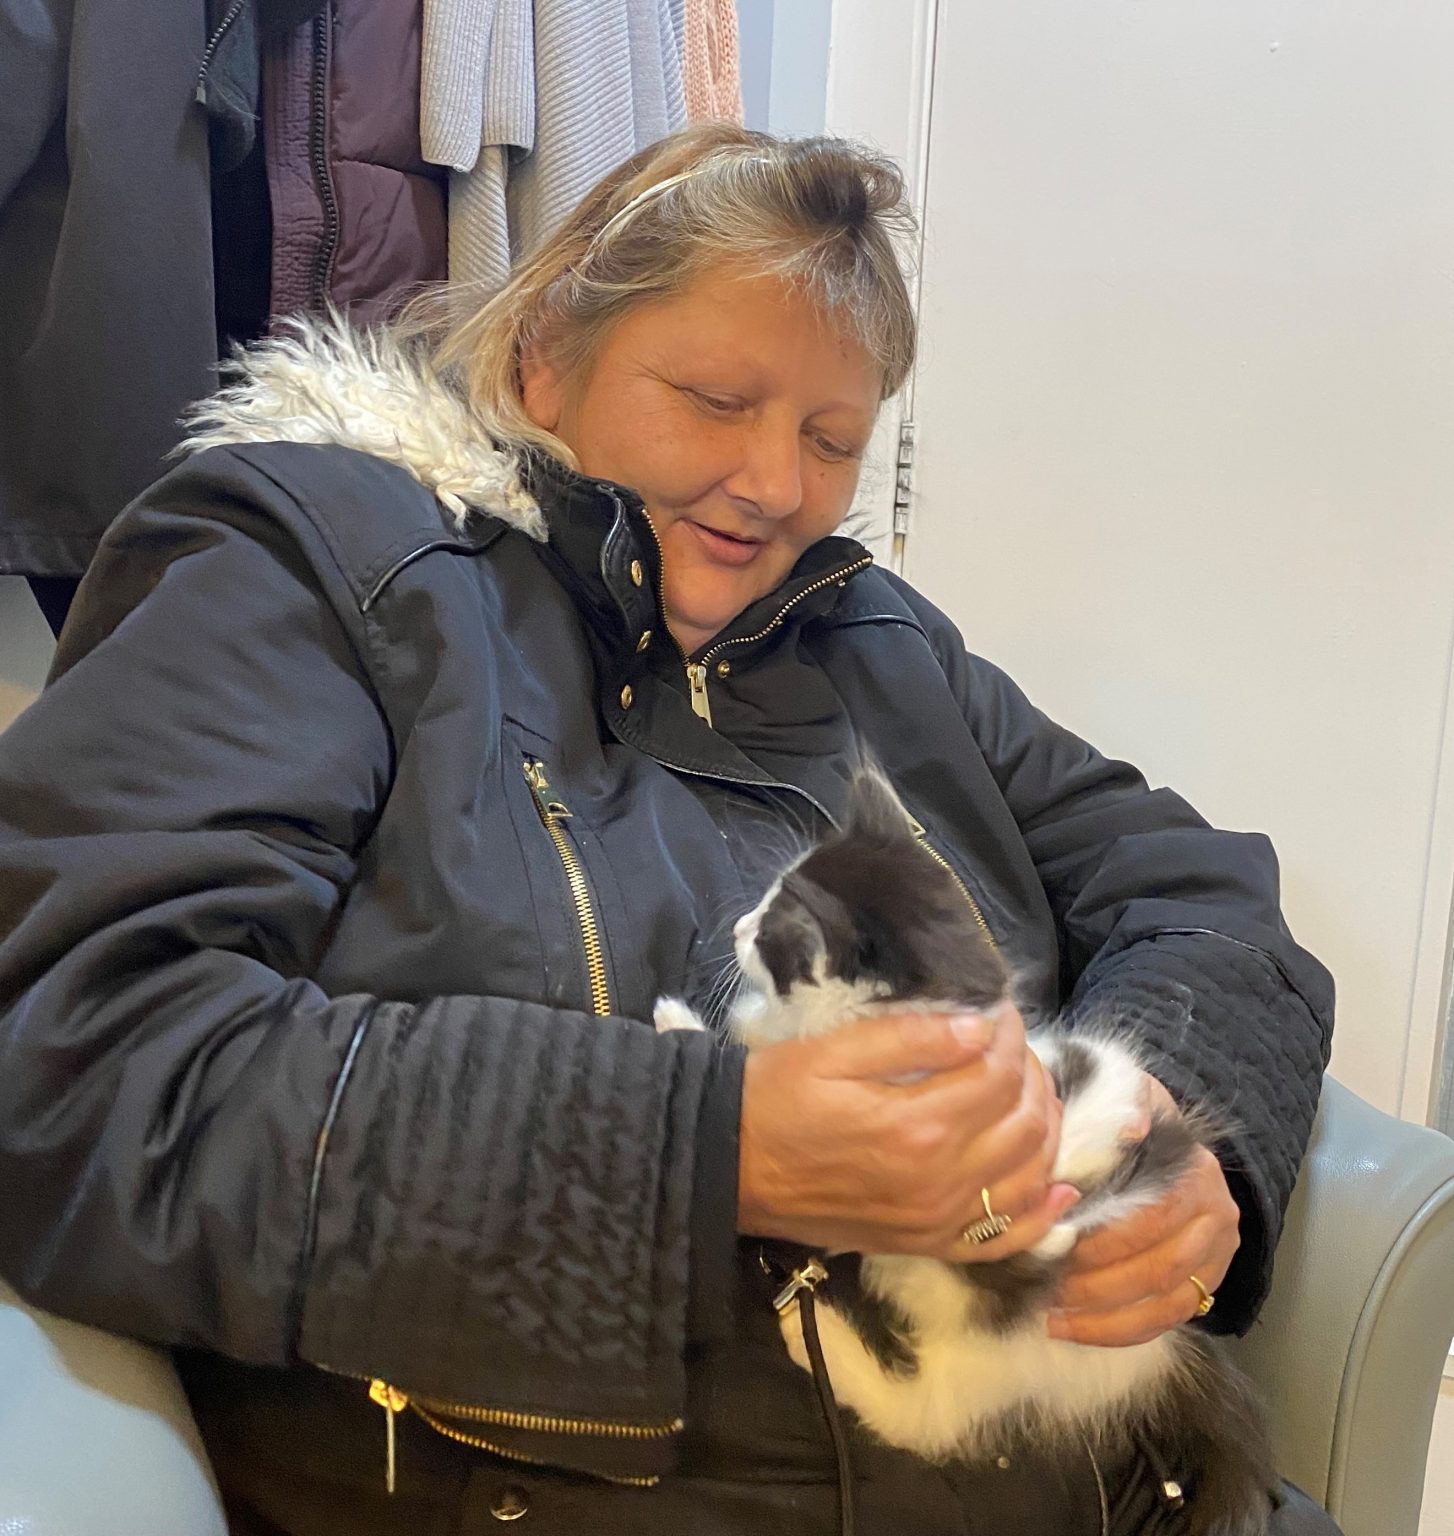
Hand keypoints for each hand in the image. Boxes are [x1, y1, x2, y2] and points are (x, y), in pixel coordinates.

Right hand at [737, 1004, 1079, 1261]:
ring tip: (1028, 1092)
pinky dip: (1043, 1216)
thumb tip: (980, 1027)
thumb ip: (911, 1037)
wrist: (728, 1168)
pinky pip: (1006, 1240)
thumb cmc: (774, 1098)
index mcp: (917, 1125)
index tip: (1000, 1009)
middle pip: (1026, 1122)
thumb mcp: (832, 1051)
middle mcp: (940, 1181)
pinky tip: (1059, 1190)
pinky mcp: (927, 1246)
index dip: (1009, 1034)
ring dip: (1045, 1129)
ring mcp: (938, 1221)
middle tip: (1011, 1045)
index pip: (998, 1073)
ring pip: (1030, 1176)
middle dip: (1032, 1074)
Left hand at [1047, 1073, 1239, 1346]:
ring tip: (1052, 1314)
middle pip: (1160, 1263)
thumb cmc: (1123, 1122)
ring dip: (1104, 1314)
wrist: (1159, 1147)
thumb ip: (1123, 1104)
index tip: (1057, 1244)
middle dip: (1098, 1281)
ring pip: (1166, 1301)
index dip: (1106, 1235)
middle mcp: (1216, 1215)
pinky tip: (1073, 1329)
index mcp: (1196, 1171)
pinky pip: (1167, 1321)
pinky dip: (1119, 1331)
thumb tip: (1131, 1127)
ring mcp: (1216, 1255)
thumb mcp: (1123, 1096)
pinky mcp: (1205, 1286)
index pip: (1156, 1213)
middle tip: (1045, 1284)